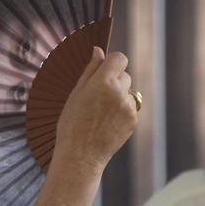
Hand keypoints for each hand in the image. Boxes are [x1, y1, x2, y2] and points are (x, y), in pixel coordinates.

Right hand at [53, 47, 138, 171]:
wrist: (80, 155)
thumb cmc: (71, 123)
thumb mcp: (76, 93)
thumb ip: (90, 70)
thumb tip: (98, 50)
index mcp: (103, 82)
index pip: (119, 58)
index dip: (112, 62)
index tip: (104, 70)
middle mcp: (119, 92)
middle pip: (124, 75)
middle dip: (113, 80)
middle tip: (96, 97)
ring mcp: (128, 108)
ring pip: (128, 91)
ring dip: (118, 96)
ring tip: (100, 113)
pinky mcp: (133, 120)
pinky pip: (130, 107)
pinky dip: (121, 111)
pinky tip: (106, 122)